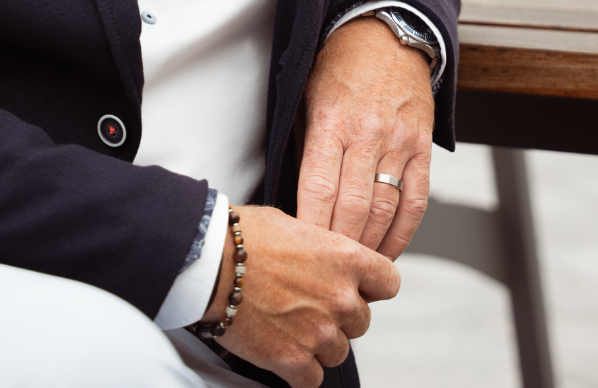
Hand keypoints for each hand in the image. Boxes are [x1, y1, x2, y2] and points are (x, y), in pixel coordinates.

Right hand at [200, 205, 398, 387]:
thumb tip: (326, 261)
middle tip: (308, 304)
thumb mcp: (294, 224)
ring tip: (289, 324)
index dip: (371, 286)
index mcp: (345, 258)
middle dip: (338, 315)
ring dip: (318, 343)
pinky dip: (299, 369)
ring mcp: (319, 332)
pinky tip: (282, 350)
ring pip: (339, 352)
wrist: (209, 262)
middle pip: (361, 321)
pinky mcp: (293, 361)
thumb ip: (322, 248)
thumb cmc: (243, 236)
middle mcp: (340, 297)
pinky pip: (313, 379)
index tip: (357, 288)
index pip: (389, 282)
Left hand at [297, 16, 434, 258]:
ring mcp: (399, 142)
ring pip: (386, 212)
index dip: (311, 229)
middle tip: (326, 272)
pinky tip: (388, 251)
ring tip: (354, 269)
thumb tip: (290, 196)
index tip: (301, 254)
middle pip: (353, 209)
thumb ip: (301, 145)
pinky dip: (403, 234)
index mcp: (331, 121)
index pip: (318, 188)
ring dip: (369, 248)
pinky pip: (416, 202)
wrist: (386, 33)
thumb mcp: (305, 95)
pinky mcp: (423, 147)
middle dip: (339, 248)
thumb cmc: (337, 65)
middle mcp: (367, 133)